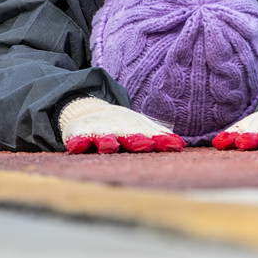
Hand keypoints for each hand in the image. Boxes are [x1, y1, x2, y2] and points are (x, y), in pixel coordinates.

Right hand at [58, 97, 185, 153]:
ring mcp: (97, 130)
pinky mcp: (77, 134)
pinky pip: (76, 138)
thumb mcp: (138, 126)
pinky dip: (77, 142)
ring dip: (106, 140)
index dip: (161, 139)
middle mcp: (116, 127)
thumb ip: (157, 135)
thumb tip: (181, 145)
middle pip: (127, 132)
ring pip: (102, 135)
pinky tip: (77, 147)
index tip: (174, 146)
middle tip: (146, 145)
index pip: (150, 133)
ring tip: (110, 147)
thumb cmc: (118, 125)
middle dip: (136, 139)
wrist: (85, 110)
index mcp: (133, 126)